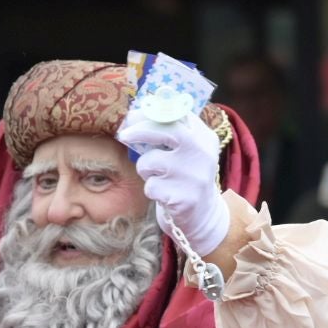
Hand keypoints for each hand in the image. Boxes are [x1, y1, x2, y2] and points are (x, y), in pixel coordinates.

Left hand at [116, 115, 228, 256]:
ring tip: (158, 176)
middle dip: (140, 130)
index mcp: (204, 137)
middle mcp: (201, 153)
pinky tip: (165, 194)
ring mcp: (193, 176)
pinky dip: (152, 190)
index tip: (133, 115)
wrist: (203, 214)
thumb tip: (135, 114)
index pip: (177, 115)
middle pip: (165, 131)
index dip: (151, 113)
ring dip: (145, 169)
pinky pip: (150, 187)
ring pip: (149, 162)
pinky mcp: (183, 198)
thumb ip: (169, 132)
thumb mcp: (187, 151)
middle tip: (123, 134)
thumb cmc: (186, 176)